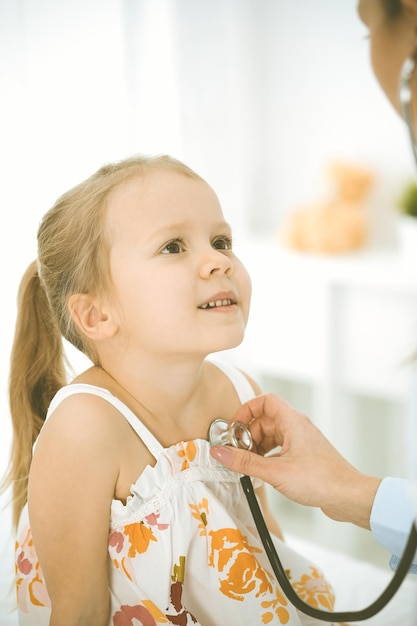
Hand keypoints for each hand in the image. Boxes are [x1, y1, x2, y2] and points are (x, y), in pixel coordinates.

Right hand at [210, 393, 380, 528]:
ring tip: (248, 465)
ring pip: (271, 435)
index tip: (234, 428)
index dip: (246, 410)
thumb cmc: (321, 480)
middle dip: (248, 435)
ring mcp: (300, 441)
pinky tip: (262, 472)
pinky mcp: (303, 455)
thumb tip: (221, 453)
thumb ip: (245, 462)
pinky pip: (278, 448)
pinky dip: (266, 456)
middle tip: (237, 452)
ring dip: (256, 447)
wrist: (347, 496)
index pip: (264, 401)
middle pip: (264, 420)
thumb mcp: (275, 472)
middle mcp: (297, 427)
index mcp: (292, 421)